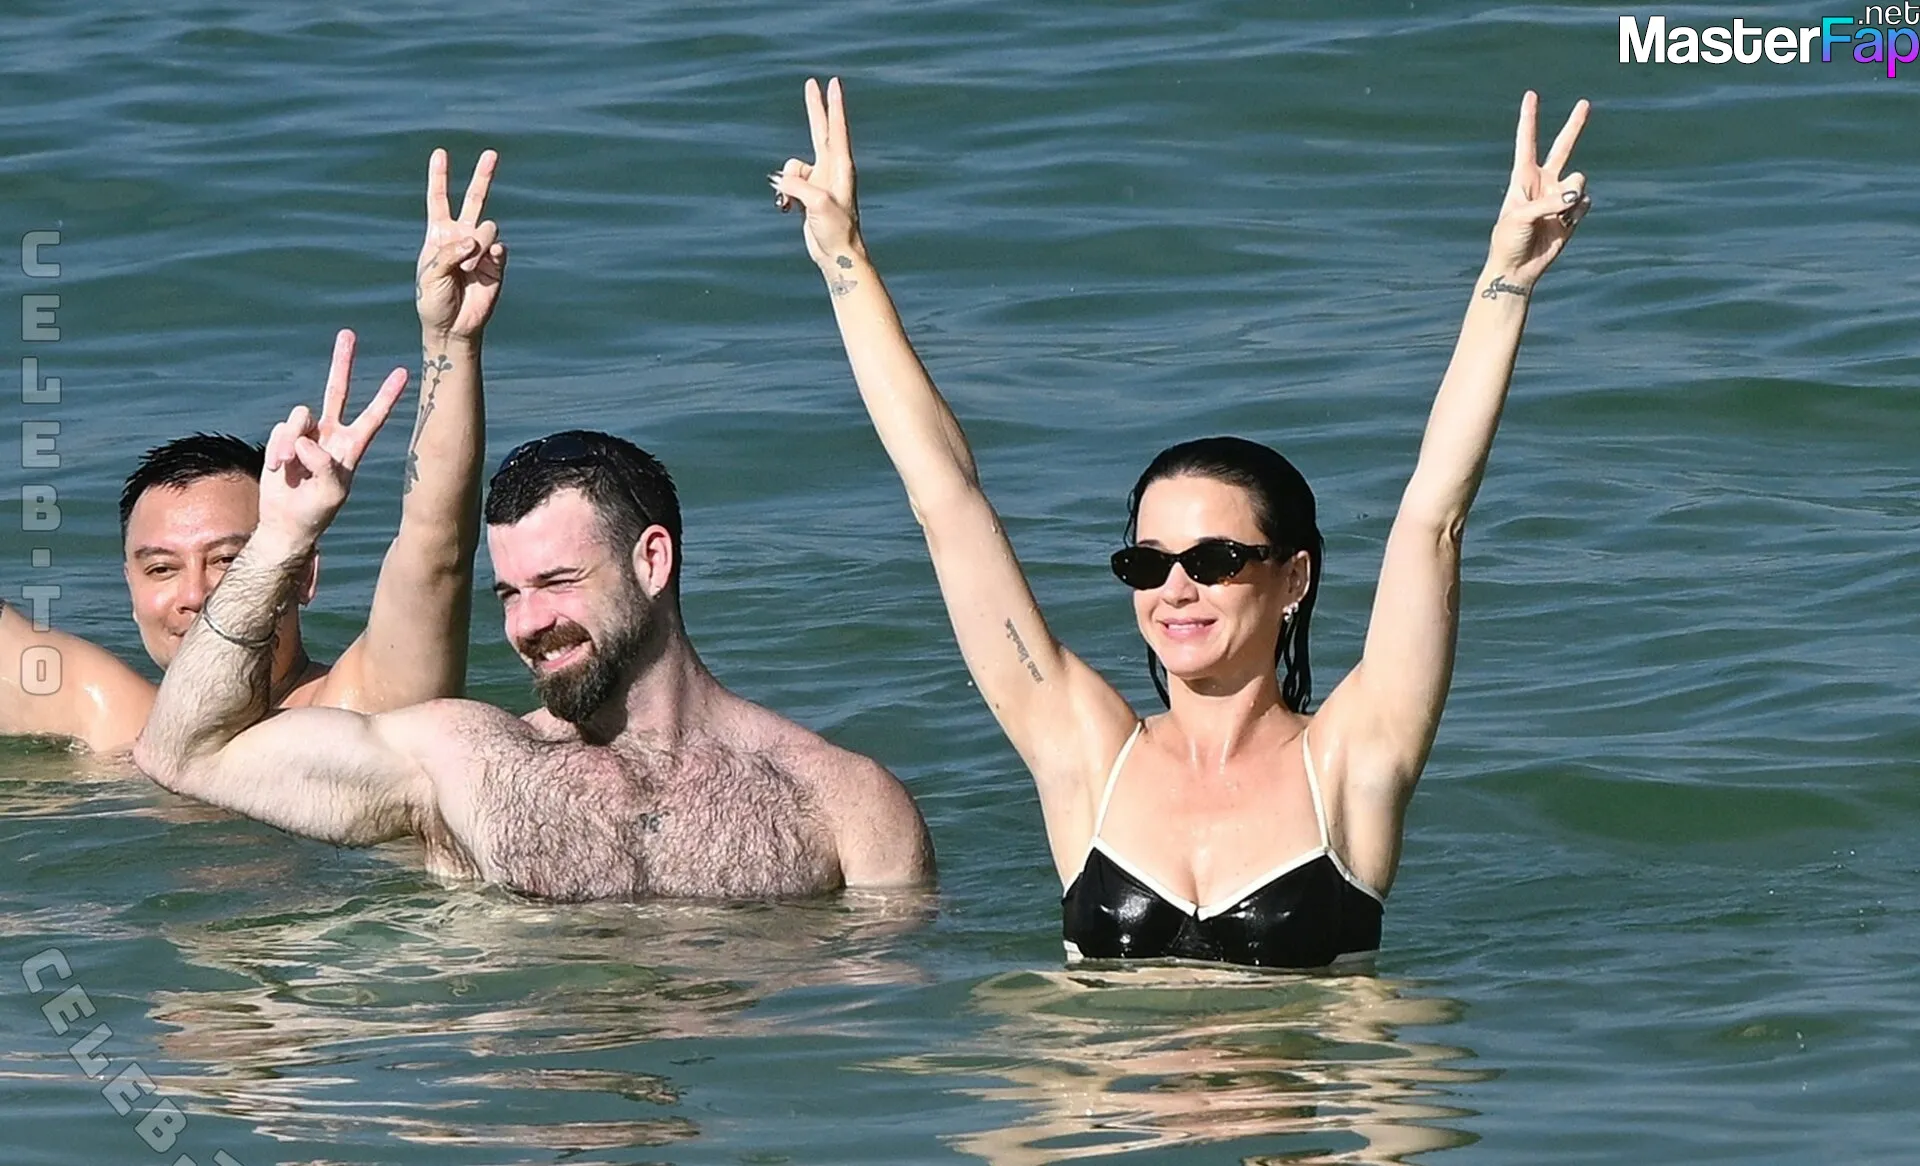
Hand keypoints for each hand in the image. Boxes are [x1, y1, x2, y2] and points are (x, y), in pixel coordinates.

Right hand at [257, 330, 407, 552]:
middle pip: (338, 390)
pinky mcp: (284, 437)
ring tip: (289, 468)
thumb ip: (325, 467)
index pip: (374, 416)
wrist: (287, 521)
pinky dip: (278, 449)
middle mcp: (331, 433)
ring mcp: (307, 433)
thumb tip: (305, 441)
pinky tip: (279, 469)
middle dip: (343, 362)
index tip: (403, 373)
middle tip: (348, 334)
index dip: (386, 395)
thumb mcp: (332, 494)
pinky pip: (281, 430)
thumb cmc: (318, 511)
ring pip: (301, 414)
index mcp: (353, 446)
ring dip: (291, 441)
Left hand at [416, 149, 506, 340]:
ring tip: (468, 266)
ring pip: (487, 228)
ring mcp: (482, 249)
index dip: (439, 177)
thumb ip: (450, 252)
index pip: (439, 199)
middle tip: (491, 153)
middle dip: (483, 176)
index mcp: (439, 234)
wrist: (452, 327)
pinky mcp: (497, 265)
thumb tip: (477, 240)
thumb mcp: (430, 273)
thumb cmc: (433, 300)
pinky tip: (484, 264)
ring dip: (477, 245)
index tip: (440, 153)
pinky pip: (499, 249)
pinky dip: (492, 254)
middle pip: (474, 199)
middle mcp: (462, 236)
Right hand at [771, 77, 863, 274]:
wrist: (837, 254)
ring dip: (785, 181)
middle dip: (814, 107)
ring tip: (792, 203)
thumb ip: (800, 186)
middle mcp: (831, 169)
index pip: (836, 129)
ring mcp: (819, 179)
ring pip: (792, 166)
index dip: (833, 105)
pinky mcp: (808, 192)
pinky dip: (783, 192)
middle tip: (811, 83)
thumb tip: (782, 181)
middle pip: (819, 129)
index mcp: (841, 167)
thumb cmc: (836, 230)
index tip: (833, 84)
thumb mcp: (818, 205)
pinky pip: (787, 182)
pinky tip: (788, 208)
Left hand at [1486, 92, 1590, 290]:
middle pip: (1563, 147)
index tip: (1531, 95)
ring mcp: (1560, 196)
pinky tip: (1564, 226)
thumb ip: (1549, 201)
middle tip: (1586, 103)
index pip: (1528, 141)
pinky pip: (1585, 203)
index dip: (1530, 118)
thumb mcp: (1520, 217)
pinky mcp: (1572, 214)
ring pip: (1579, 180)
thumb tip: (1578, 192)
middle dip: (1574, 125)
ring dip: (1572, 194)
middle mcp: (1544, 182)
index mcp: (1523, 177)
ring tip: (1557, 213)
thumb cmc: (1508, 240)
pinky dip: (1577, 214)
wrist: (1517, 268)